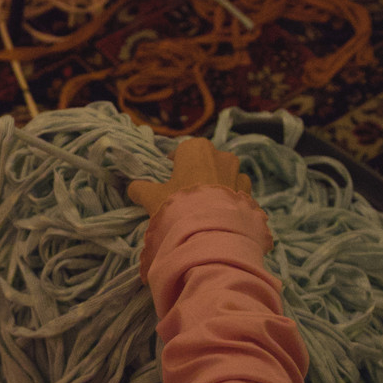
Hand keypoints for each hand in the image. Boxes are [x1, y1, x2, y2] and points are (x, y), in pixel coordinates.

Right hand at [126, 137, 253, 216]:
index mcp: (197, 149)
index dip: (176, 161)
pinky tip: (221, 214)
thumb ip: (140, 189)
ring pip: (227, 175)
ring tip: (206, 205)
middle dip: (200, 171)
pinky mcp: (250, 195)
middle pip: (208, 160)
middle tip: (187, 191)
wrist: (210, 233)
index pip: (184, 149)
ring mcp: (239, 175)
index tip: (170, 174)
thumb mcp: (151, 197)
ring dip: (219, 184)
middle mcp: (222, 156)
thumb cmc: (178, 205)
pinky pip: (239, 193)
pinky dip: (231, 200)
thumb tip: (133, 188)